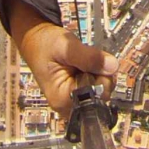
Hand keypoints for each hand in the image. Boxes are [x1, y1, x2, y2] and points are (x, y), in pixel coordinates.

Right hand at [9, 1, 118, 117]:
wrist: (35, 41)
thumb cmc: (45, 44)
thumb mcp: (66, 47)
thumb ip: (89, 57)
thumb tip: (112, 66)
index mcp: (62, 100)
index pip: (97, 97)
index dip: (102, 77)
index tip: (92, 62)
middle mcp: (68, 106)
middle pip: (102, 96)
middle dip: (101, 75)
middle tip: (87, 60)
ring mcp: (72, 102)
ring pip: (101, 91)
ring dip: (98, 73)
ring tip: (83, 62)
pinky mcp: (76, 95)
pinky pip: (96, 88)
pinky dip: (95, 74)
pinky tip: (84, 67)